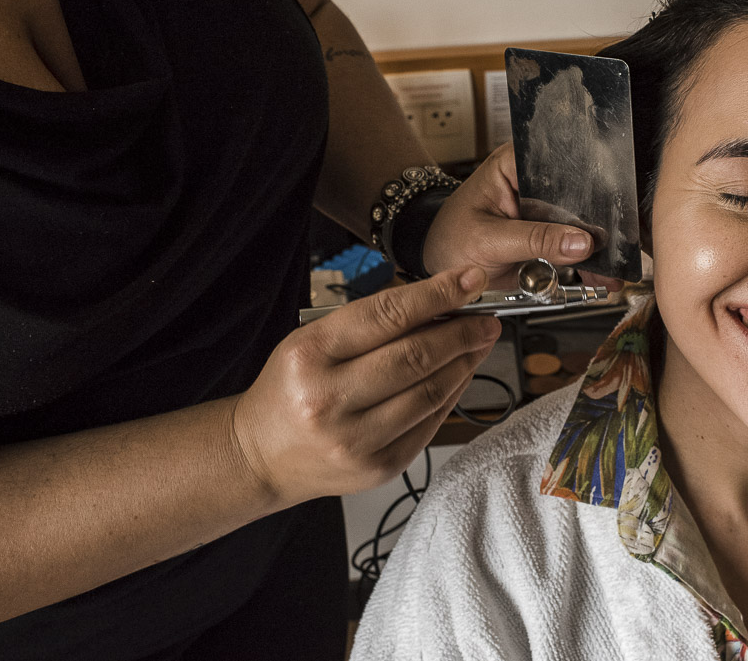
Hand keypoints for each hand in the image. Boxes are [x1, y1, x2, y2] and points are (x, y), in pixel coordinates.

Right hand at [230, 266, 501, 505]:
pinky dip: (451, 395)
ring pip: (431, 392)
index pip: (388, 315)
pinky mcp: (378, 467)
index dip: (438, 294)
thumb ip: (370, 324)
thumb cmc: (290, 388)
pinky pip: (429, 424)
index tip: (472, 280)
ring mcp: (355, 440)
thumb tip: (439, 305)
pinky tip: (460, 376)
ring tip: (479, 343)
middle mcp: (329, 399)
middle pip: (416, 356)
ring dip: (464, 363)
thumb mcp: (312, 342)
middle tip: (486, 318)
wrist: (262, 455)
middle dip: (462, 332)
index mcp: (309, 354)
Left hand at [422, 143, 624, 290]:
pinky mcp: (544, 236)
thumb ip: (535, 240)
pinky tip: (598, 274)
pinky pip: (571, 248)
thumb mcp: (489, 240)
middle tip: (608, 250)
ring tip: (608, 269)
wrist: (438, 266)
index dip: (582, 195)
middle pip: (575, 199)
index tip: (598, 222)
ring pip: (578, 226)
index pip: (560, 171)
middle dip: (593, 227)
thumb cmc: (450, 239)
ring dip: (594, 250)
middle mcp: (532, 183)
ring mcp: (541, 211)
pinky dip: (584, 264)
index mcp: (515, 165)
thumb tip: (579, 242)